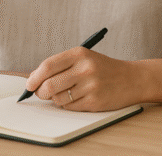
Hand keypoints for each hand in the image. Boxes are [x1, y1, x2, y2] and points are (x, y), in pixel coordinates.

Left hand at [26, 47, 142, 111]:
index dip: (34, 77)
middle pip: (49, 85)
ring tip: (66, 93)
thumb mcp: (84, 58)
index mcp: (79, 53)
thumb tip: (35, 80)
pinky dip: (68, 105)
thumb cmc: (103, 68)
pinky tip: (78, 98)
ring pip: (58, 98)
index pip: (48, 66)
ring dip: (56, 99)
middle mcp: (85, 68)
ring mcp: (90, 86)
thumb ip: (61, 65)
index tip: (29, 84)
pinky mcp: (95, 101)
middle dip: (41, 92)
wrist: (132, 79)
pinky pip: (70, 107)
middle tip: (41, 93)